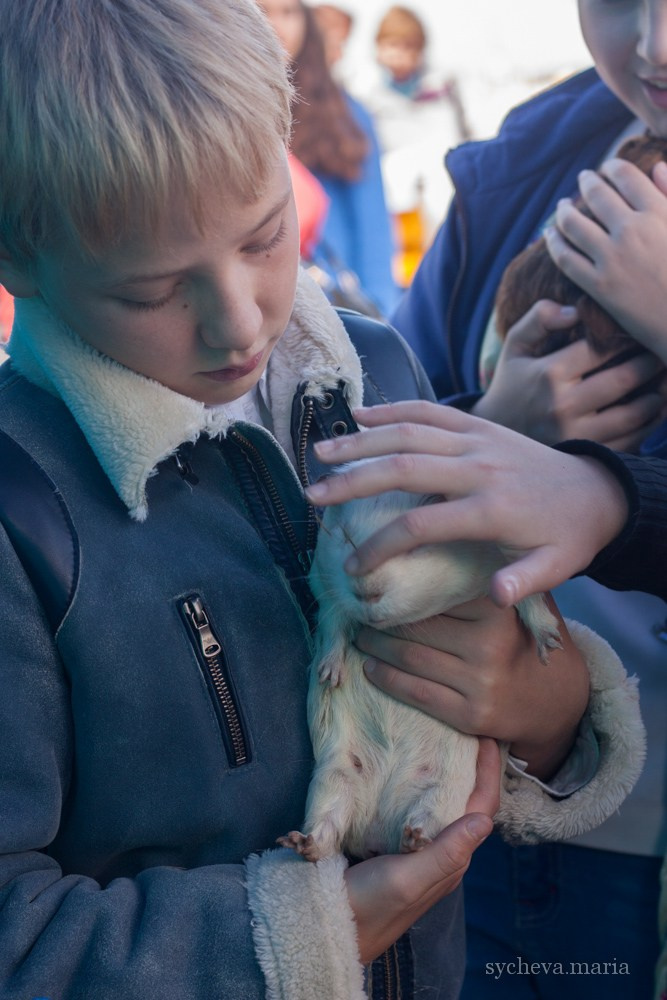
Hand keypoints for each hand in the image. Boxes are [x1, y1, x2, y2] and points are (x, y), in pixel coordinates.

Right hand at [305, 400, 629, 605]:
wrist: (598, 490)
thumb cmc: (568, 536)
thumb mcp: (559, 566)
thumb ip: (525, 581)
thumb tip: (493, 597)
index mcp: (492, 508)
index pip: (420, 524)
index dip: (381, 546)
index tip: (355, 566)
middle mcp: (479, 466)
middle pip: (403, 467)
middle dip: (353, 481)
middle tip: (314, 496)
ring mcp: (477, 438)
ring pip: (410, 431)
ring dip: (362, 440)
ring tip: (321, 452)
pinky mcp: (478, 423)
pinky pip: (430, 409)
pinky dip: (393, 409)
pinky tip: (359, 414)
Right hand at [345, 737, 498, 963]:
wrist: (326, 926)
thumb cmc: (368, 906)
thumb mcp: (407, 880)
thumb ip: (445, 854)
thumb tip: (485, 821)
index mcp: (451, 861)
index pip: (482, 810)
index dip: (490, 774)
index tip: (489, 738)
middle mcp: (440, 854)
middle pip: (467, 804)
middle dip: (472, 768)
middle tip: (465, 730)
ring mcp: (416, 850)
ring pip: (441, 805)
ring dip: (447, 773)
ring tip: (441, 738)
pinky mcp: (391, 844)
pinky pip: (415, 809)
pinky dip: (418, 784)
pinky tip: (408, 766)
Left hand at [356, 595, 589, 780]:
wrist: (556, 701)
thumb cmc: (524, 640)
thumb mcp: (518, 601)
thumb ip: (489, 577)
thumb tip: (439, 546)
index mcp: (498, 611)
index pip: (436, 595)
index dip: (403, 589)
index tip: (378, 581)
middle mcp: (489, 646)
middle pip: (419, 627)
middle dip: (383, 619)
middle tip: (361, 610)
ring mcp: (479, 683)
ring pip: (411, 659)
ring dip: (377, 647)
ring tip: (362, 635)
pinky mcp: (469, 714)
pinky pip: (416, 693)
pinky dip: (386, 678)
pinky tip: (371, 667)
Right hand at [472, 299, 664, 449]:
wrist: (497, 435)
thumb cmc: (512, 385)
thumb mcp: (515, 346)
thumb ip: (539, 318)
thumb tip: (576, 311)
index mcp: (548, 374)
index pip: (601, 349)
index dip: (626, 338)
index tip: (638, 333)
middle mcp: (562, 406)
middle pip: (624, 380)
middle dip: (650, 364)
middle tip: (659, 355)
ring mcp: (575, 435)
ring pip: (633, 414)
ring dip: (655, 396)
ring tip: (661, 383)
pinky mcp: (584, 456)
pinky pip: (630, 441)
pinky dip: (648, 425)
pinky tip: (652, 411)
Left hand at [545, 157, 666, 365]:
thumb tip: (656, 166)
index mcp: (657, 212)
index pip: (626, 176)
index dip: (613, 168)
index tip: (607, 168)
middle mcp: (632, 230)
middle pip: (597, 195)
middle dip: (587, 182)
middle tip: (582, 179)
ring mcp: (612, 258)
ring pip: (574, 224)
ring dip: (564, 210)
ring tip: (562, 206)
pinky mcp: (598, 286)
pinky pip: (566, 258)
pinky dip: (554, 243)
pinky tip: (550, 235)